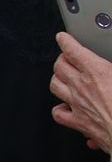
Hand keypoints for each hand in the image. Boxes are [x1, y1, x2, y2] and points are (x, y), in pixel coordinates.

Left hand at [52, 33, 111, 152]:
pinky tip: (66, 107)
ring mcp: (78, 105)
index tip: (63, 38)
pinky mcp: (79, 123)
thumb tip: (111, 68)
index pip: (72, 50)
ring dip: (58, 79)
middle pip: (59, 66)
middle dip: (62, 59)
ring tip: (64, 77)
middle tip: (67, 58)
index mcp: (97, 72)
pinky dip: (60, 109)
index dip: (66, 41)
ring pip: (55, 86)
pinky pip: (59, 114)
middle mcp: (82, 87)